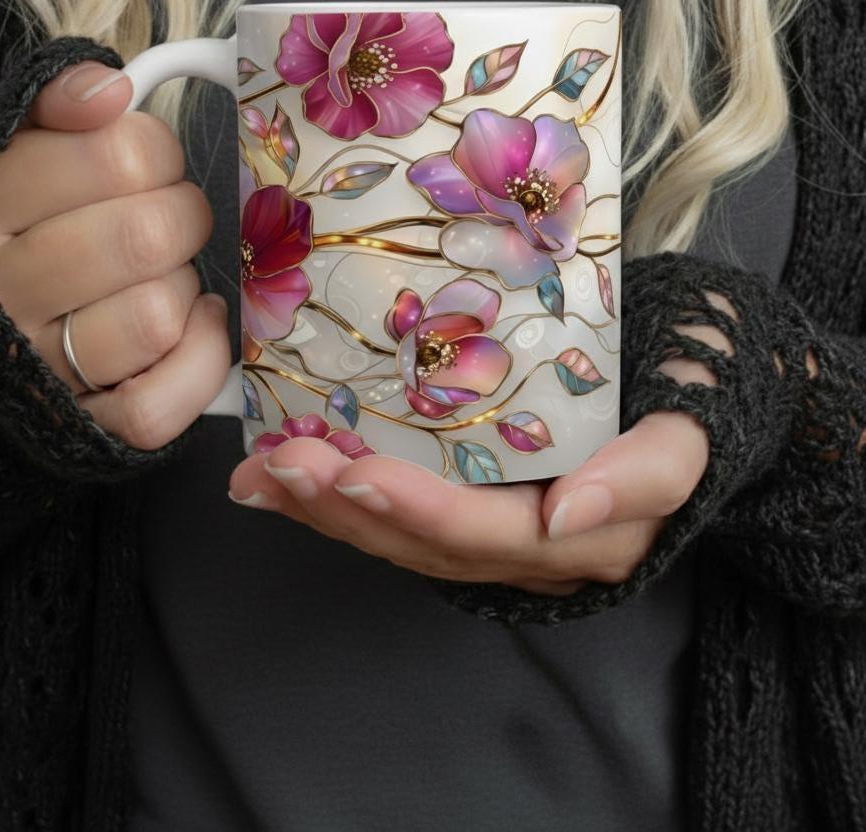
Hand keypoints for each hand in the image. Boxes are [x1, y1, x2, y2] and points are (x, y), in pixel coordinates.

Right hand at [0, 60, 230, 449]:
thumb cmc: (25, 230)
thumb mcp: (20, 152)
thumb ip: (56, 103)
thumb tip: (110, 87)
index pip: (119, 155)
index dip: (159, 152)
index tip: (148, 164)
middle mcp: (1, 294)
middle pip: (147, 236)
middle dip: (183, 217)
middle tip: (168, 218)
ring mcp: (40, 369)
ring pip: (156, 316)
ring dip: (184, 287)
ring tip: (164, 274)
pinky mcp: (88, 425)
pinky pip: (160, 403)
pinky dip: (199, 359)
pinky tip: (193, 321)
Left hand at [228, 344, 717, 594]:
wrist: (692, 402)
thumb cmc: (689, 404)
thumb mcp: (689, 435)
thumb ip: (646, 476)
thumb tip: (569, 512)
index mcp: (583, 538)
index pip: (490, 533)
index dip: (422, 512)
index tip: (358, 475)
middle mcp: (531, 549)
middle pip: (427, 543)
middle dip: (347, 510)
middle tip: (280, 465)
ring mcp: (498, 534)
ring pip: (403, 538)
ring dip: (326, 510)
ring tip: (259, 475)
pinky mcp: (475, 509)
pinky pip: (402, 517)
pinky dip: (341, 500)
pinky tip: (288, 475)